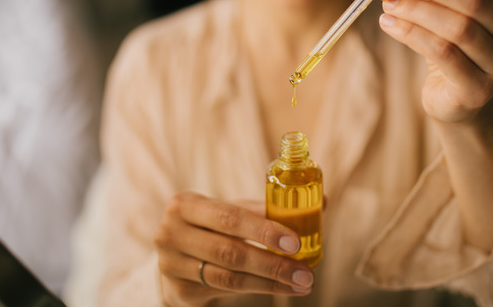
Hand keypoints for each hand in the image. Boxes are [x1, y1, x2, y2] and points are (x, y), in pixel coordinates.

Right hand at [154, 192, 313, 306]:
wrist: (175, 255)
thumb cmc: (212, 226)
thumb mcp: (231, 211)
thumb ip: (268, 208)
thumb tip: (322, 202)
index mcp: (185, 204)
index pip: (230, 218)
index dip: (264, 231)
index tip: (295, 242)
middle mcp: (171, 233)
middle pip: (230, 252)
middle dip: (273, 264)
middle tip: (305, 274)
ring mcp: (171, 264)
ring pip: (229, 277)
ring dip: (269, 283)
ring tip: (300, 284)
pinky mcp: (179, 290)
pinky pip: (224, 291)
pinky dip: (255, 289)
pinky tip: (277, 288)